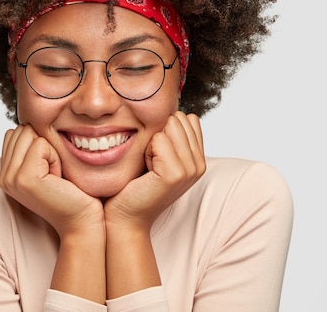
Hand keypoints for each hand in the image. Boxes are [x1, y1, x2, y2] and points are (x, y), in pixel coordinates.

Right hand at [0, 125, 103, 237]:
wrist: (82, 220)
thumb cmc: (72, 192)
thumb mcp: (47, 165)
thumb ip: (32, 147)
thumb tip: (31, 119)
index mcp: (5, 172)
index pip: (15, 132)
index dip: (39, 142)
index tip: (49, 168)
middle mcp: (3, 176)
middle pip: (22, 129)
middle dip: (44, 144)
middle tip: (54, 173)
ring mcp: (10, 178)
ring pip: (30, 133)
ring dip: (50, 150)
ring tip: (56, 175)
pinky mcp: (24, 178)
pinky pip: (40, 145)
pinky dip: (55, 157)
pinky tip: (58, 178)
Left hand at [104, 112, 205, 229]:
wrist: (126, 216)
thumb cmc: (136, 185)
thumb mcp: (160, 157)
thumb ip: (172, 136)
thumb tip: (172, 110)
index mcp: (199, 159)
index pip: (188, 118)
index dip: (166, 131)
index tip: (157, 156)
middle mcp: (200, 164)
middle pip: (178, 119)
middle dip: (158, 135)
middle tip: (151, 163)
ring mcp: (190, 170)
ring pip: (169, 127)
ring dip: (152, 143)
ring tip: (149, 167)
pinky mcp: (176, 174)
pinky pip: (158, 140)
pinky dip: (146, 151)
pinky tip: (146, 171)